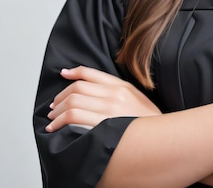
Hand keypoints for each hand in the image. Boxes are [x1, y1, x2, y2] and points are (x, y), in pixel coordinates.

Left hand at [46, 65, 160, 131]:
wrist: (159, 139)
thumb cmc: (148, 121)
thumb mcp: (136, 97)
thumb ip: (118, 90)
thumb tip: (95, 89)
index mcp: (121, 86)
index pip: (90, 74)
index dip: (73, 72)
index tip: (63, 74)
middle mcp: (113, 95)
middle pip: (78, 89)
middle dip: (61, 97)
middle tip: (54, 106)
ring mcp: (108, 110)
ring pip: (73, 103)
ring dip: (58, 111)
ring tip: (53, 118)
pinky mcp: (102, 126)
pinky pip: (74, 118)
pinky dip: (60, 121)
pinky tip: (56, 127)